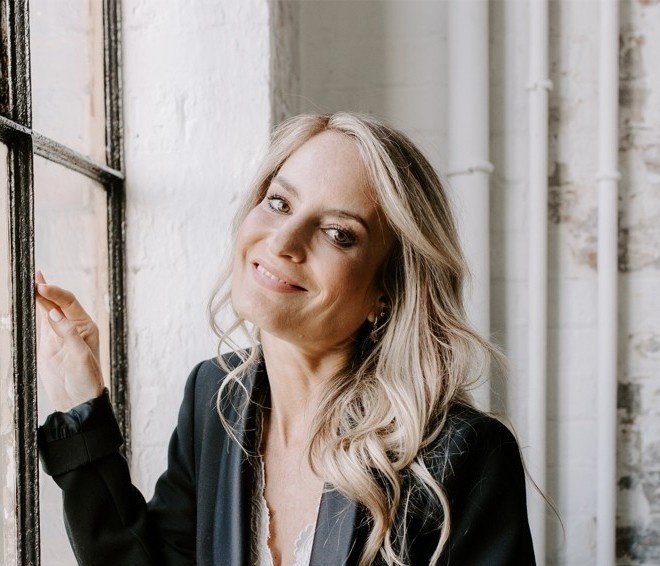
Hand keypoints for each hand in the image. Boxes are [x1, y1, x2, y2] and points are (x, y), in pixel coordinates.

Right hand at [35, 272, 104, 411]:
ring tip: (30, 281)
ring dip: (39, 296)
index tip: (40, 286)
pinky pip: (40, 323)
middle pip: (58, 302)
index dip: (55, 292)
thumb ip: (67, 333)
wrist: (78, 401)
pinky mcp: (48, 344)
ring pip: (48, 310)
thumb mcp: (80, 355)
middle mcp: (74, 327)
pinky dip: (35, 310)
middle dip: (46, 288)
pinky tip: (30, 299)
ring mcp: (60, 334)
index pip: (69, 302)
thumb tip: (52, 311)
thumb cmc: (87, 379)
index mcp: (86, 326)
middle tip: (32, 276)